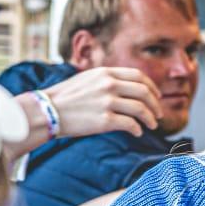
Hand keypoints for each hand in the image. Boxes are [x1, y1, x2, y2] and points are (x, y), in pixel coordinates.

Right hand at [44, 67, 162, 138]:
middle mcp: (109, 85)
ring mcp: (107, 102)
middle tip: (159, 114)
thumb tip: (127, 87)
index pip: (138, 76)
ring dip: (150, 118)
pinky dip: (137, 129)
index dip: (152, 87)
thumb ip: (107, 79)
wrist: (45, 111)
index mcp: (106, 73)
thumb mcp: (87, 79)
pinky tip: (137, 132)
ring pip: (140, 109)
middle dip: (155, 104)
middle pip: (143, 92)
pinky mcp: (104, 120)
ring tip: (152, 125)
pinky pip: (130, 124)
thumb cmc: (65, 97)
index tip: (157, 96)